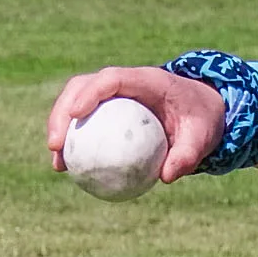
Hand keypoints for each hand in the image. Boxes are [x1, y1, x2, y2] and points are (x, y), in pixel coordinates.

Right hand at [44, 64, 225, 184]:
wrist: (201, 112)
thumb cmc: (201, 121)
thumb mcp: (202, 137)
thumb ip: (187, 155)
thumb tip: (166, 177)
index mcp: (147, 79)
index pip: (111, 79)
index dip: (89, 93)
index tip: (75, 116)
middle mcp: (125, 82)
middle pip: (82, 86)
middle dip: (62, 112)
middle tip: (55, 145)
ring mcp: (113, 94)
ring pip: (76, 102)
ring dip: (60, 128)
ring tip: (57, 162)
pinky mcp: (108, 109)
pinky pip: (85, 122)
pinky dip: (73, 142)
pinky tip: (67, 169)